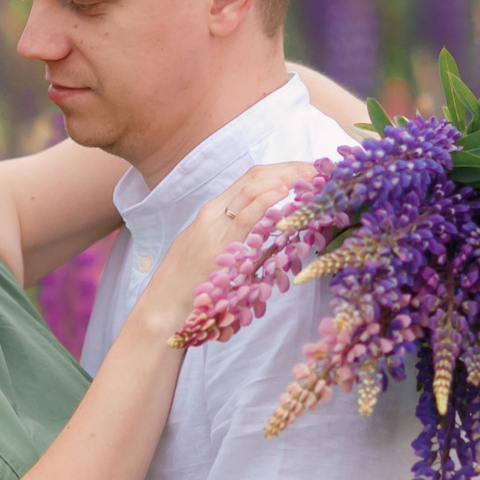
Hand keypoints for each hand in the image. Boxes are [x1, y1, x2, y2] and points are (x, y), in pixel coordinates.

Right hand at [136, 162, 315, 324]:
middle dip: (288, 169)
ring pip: (250, 189)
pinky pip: (244, 217)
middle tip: (317, 170)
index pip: (249, 180)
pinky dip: (265, 200)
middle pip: (253, 178)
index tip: (306, 171)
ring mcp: (213, 229)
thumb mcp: (212, 253)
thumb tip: (272, 236)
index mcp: (211, 213)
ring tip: (309, 176)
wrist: (162, 310)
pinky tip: (283, 193)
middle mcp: (212, 214)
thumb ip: (237, 240)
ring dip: (284, 178)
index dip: (280, 169)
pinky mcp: (217, 248)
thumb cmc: (190, 288)